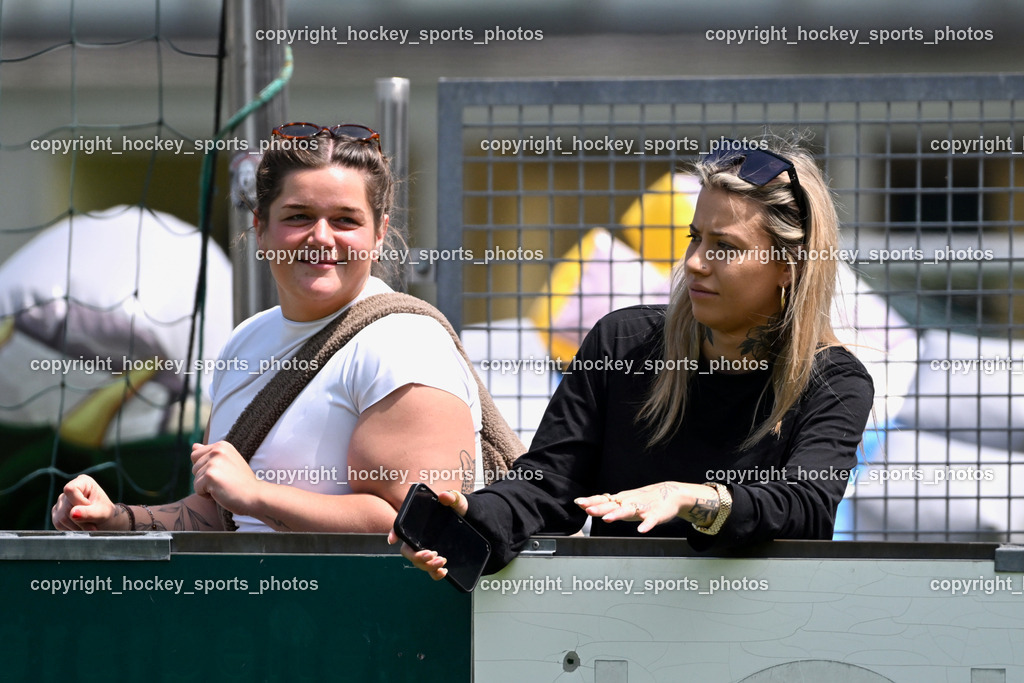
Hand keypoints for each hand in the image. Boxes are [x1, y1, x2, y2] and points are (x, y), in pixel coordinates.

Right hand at [51, 474, 117, 530]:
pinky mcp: (56, 512)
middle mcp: (68, 490)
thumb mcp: (101, 513)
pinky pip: (58, 523)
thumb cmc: (104, 512)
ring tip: (88, 527)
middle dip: (80, 520)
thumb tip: (72, 514)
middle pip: (66, 507)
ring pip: (61, 517)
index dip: (79, 502)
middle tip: (93, 527)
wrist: (103, 520)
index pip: (70, 490)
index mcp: (83, 482)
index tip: (90, 507)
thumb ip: (88, 513)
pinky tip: (80, 528)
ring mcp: (61, 501)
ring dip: (76, 527)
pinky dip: (70, 529)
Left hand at [190, 441, 262, 514]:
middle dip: (205, 478)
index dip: (206, 468)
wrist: (255, 495)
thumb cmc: (242, 482)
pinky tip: (221, 493)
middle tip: (225, 481)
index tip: (223, 472)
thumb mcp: (227, 462)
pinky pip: (197, 489)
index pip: (196, 455)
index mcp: (222, 445)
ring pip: (195, 479)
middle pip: (194, 467)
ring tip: (224, 487)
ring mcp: (213, 462)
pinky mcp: (210, 476)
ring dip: (206, 488)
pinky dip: (206, 495)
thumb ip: (209, 454)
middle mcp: (217, 450)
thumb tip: (193, 446)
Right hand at [386, 489, 468, 580]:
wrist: (470, 520)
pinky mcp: (436, 559)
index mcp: (419, 522)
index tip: (392, 540)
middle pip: (408, 551)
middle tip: (431, 554)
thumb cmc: (457, 508)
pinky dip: (434, 574)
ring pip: (418, 563)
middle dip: (417, 556)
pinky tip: (443, 572)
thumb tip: (445, 496)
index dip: (394, 533)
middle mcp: (419, 537)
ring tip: (442, 562)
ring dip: (427, 566)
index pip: (401, 527)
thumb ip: (452, 498)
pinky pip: (430, 571)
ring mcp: (426, 549)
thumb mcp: (457, 502)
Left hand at [575, 481, 717, 532]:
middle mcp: (629, 502)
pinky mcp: (656, 514)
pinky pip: (651, 520)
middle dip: (599, 507)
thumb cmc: (644, 500)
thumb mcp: (624, 502)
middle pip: (612, 505)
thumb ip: (608, 505)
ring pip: (629, 511)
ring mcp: (642, 508)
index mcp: (621, 500)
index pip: (603, 499)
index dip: (591, 501)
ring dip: (618, 514)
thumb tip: (587, 506)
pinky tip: (641, 530)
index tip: (578, 502)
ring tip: (607, 519)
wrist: (671, 493)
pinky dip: (646, 525)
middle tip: (587, 510)